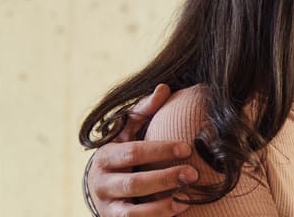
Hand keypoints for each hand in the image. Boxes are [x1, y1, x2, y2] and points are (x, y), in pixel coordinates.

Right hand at [86, 84, 198, 216]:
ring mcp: (108, 206)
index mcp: (106, 156)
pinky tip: (178, 210)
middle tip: (193, 174)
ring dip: (160, 206)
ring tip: (186, 199)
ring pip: (132, 211)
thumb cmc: (122, 154)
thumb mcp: (127, 133)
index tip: (187, 148)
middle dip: (164, 179)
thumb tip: (164, 88)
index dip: (160, 150)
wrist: (100, 188)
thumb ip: (143, 111)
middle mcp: (102, 183)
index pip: (133, 152)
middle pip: (134, 183)